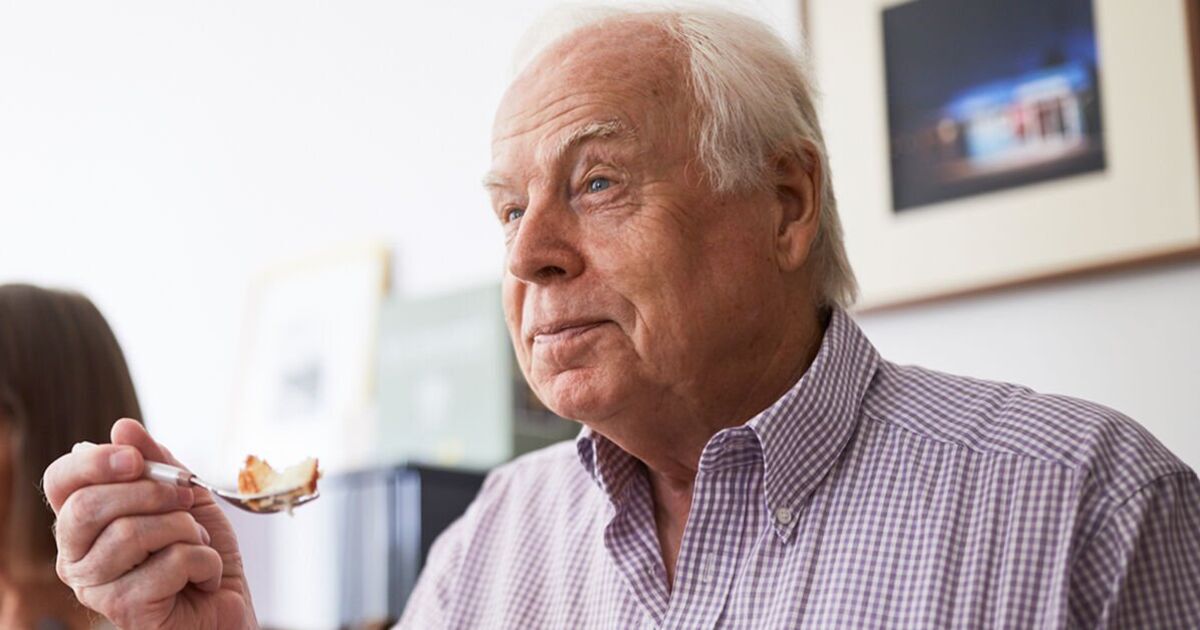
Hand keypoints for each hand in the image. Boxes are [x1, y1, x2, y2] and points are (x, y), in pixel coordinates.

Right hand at [43, 418, 257, 628]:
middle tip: (187, 500)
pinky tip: (204, 577)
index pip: (60, 482)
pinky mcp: (124, 610)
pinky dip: (205, 561)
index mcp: (84, 522)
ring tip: (198, 545)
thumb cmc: (201, 554)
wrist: (227, 607)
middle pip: (88, 506)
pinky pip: (170, 562)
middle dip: (151, 493)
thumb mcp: (185, 496)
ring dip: (186, 531)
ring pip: (132, 532)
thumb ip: (156, 463)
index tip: (135, 459)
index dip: (95, 461)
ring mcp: (95, 586)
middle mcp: (76, 555)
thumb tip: (123, 427)